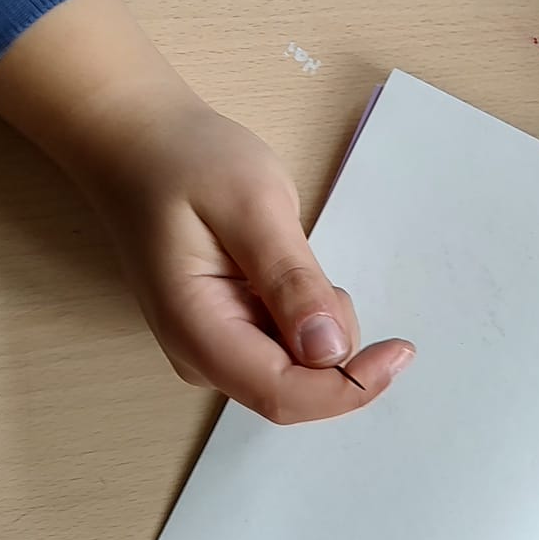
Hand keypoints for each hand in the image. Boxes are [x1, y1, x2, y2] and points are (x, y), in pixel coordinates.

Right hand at [77, 100, 413, 421]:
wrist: (139, 145)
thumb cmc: (187, 164)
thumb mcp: (252, 205)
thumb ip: (290, 281)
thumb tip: (327, 351)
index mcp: (195, 330)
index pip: (283, 394)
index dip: (349, 387)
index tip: (399, 351)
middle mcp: (201, 356)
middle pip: (296, 390)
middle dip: (335, 346)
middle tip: (311, 263)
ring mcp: (213, 350)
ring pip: (300, 371)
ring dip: (320, 323)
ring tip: (284, 254)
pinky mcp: (229, 337)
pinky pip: (291, 348)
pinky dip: (308, 315)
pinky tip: (279, 268)